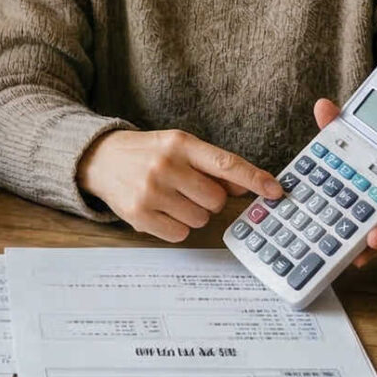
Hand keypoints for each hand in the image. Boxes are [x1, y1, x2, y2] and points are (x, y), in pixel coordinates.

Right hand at [79, 129, 279, 242]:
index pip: (225, 163)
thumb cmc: (147, 153)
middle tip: (189, 189)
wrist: (100, 158)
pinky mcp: (139, 214)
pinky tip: (160, 210)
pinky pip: (179, 233)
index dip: (254, 178)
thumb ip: (211, 165)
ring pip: (199, 219)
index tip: (276, 191)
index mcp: (180, 143)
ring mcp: (151, 191)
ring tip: (171, 198)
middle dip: (209, 199)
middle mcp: (166, 166)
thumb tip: (244, 186)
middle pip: (215, 199)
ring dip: (192, 213)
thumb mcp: (179, 147)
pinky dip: (176, 226)